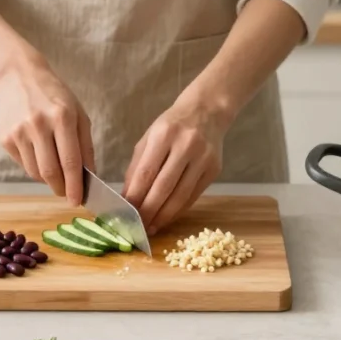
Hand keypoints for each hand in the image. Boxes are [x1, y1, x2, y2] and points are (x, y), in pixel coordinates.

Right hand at [0, 58, 93, 204]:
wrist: (18, 77)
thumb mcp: (78, 114)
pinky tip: (39, 154)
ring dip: (48, 179)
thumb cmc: (55, 97)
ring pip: (36, 172)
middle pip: (50, 171)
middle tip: (67, 194)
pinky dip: (35, 167)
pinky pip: (24, 165)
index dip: (74, 185)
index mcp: (62, 117)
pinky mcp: (6, 139)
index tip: (77, 201)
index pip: (70, 161)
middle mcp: (38, 125)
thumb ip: (85, 146)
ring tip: (55, 170)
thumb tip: (89, 176)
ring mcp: (19, 133)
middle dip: (61, 188)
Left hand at [122, 101, 227, 232]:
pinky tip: (167, 217)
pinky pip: (193, 196)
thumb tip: (127, 198)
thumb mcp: (148, 139)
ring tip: (151, 227)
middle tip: (137, 227)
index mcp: (164, 135)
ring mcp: (203, 158)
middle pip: (164, 187)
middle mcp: (186, 146)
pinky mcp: (214, 169)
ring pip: (181, 196)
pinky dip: (178, 210)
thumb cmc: (172, 126)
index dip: (135, 197)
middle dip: (148, 211)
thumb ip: (136, 168)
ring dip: (164, 216)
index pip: (146, 173)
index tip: (126, 214)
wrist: (207, 111)